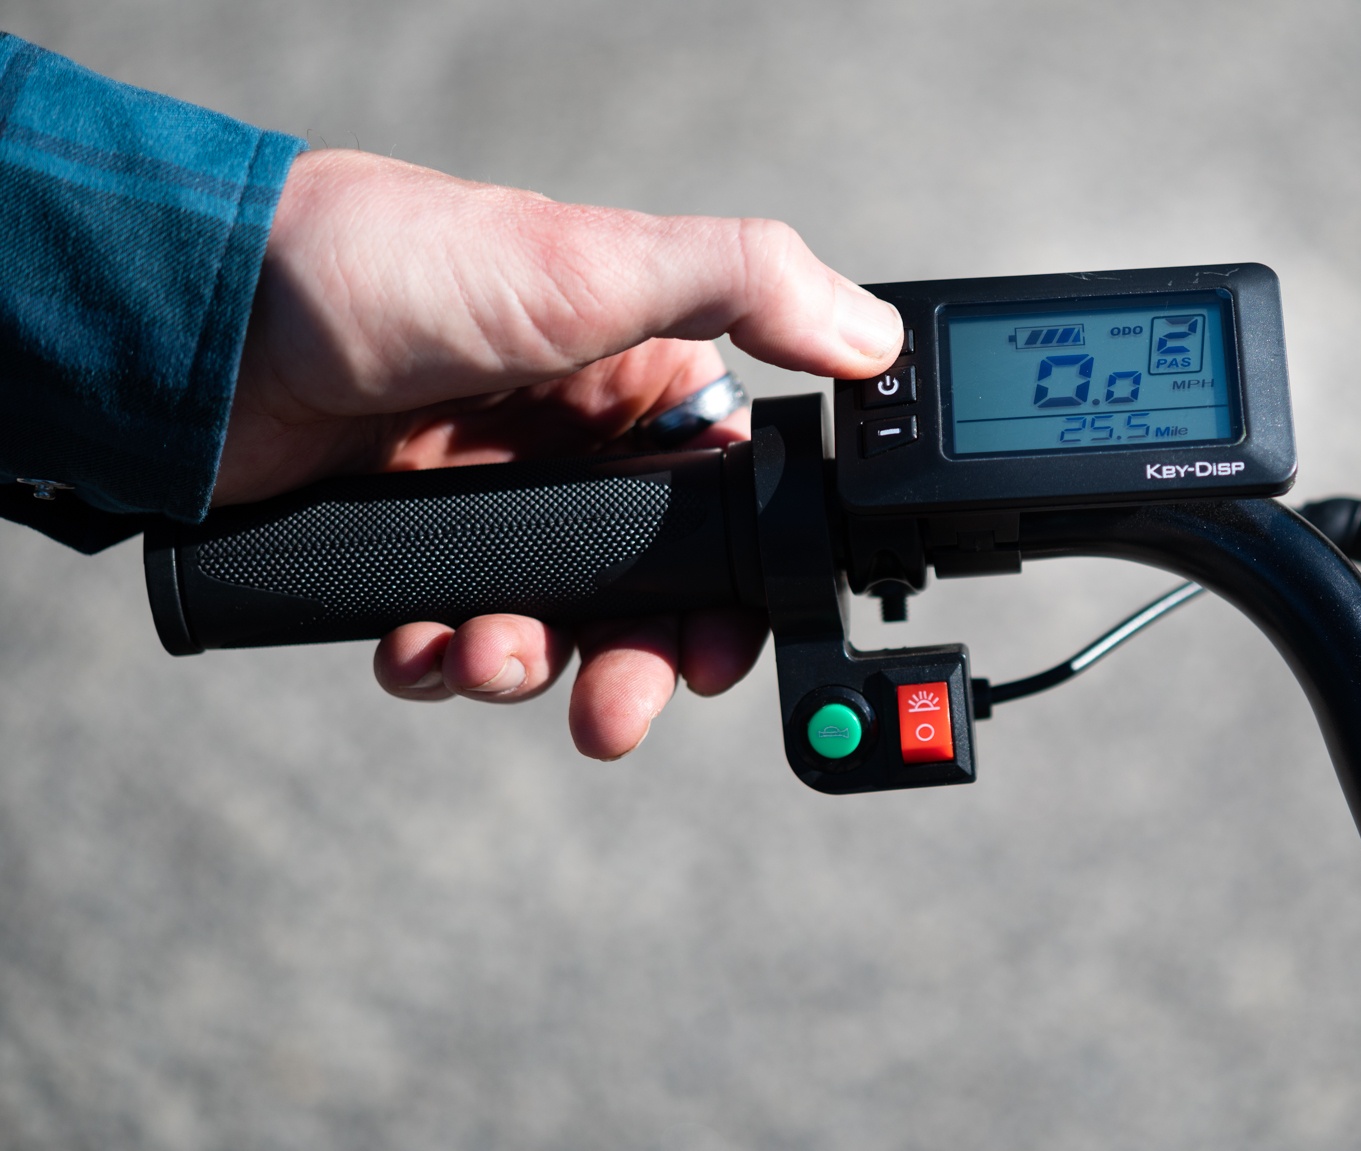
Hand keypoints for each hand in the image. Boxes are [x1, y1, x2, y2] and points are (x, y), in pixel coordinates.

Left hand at [219, 149, 901, 758]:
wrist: (202, 322)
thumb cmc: (395, 270)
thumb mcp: (593, 266)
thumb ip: (748, 288)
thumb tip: (876, 340)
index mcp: (640, 380)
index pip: (731, 506)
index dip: (738, 588)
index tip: (722, 648)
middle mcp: (574, 448)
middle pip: (649, 593)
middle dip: (638, 662)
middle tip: (619, 708)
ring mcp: (489, 502)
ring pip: (554, 627)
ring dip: (532, 667)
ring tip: (491, 658)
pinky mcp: (406, 546)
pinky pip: (452, 636)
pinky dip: (443, 661)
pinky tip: (421, 648)